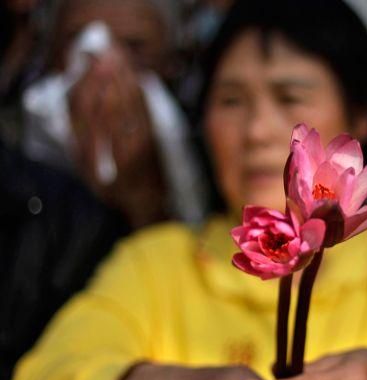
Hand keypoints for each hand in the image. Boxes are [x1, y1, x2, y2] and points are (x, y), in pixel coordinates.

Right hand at [68, 44, 165, 225]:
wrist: (145, 202)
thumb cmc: (114, 185)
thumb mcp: (89, 169)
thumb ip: (81, 142)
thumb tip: (77, 105)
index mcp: (91, 155)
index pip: (85, 114)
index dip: (86, 86)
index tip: (87, 65)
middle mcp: (113, 150)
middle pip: (108, 106)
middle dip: (108, 76)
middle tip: (107, 52)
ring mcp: (136, 146)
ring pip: (128, 108)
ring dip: (125, 80)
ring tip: (121, 58)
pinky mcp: (153, 143)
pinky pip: (145, 113)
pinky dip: (141, 94)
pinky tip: (137, 78)